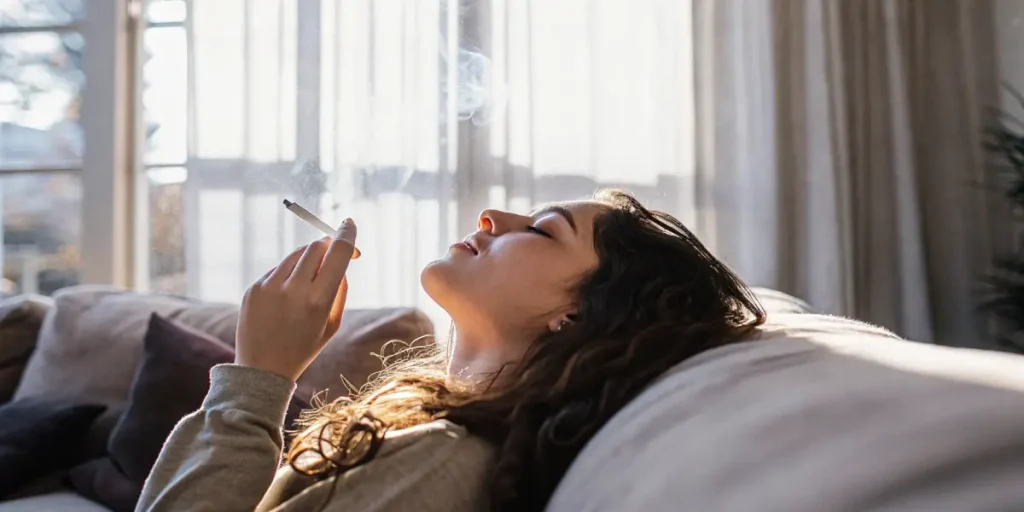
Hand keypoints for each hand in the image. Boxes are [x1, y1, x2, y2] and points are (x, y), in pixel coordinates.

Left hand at [235, 219, 357, 381]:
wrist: (262, 369)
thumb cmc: (304, 347)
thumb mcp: (332, 324)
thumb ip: (339, 289)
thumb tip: (340, 259)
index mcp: (319, 301)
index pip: (338, 253)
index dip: (346, 235)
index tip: (349, 223)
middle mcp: (294, 290)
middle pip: (316, 247)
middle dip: (327, 246)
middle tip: (331, 254)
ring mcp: (270, 287)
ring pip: (295, 255)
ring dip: (306, 260)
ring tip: (305, 286)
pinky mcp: (253, 289)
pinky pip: (276, 270)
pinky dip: (286, 276)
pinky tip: (284, 300)